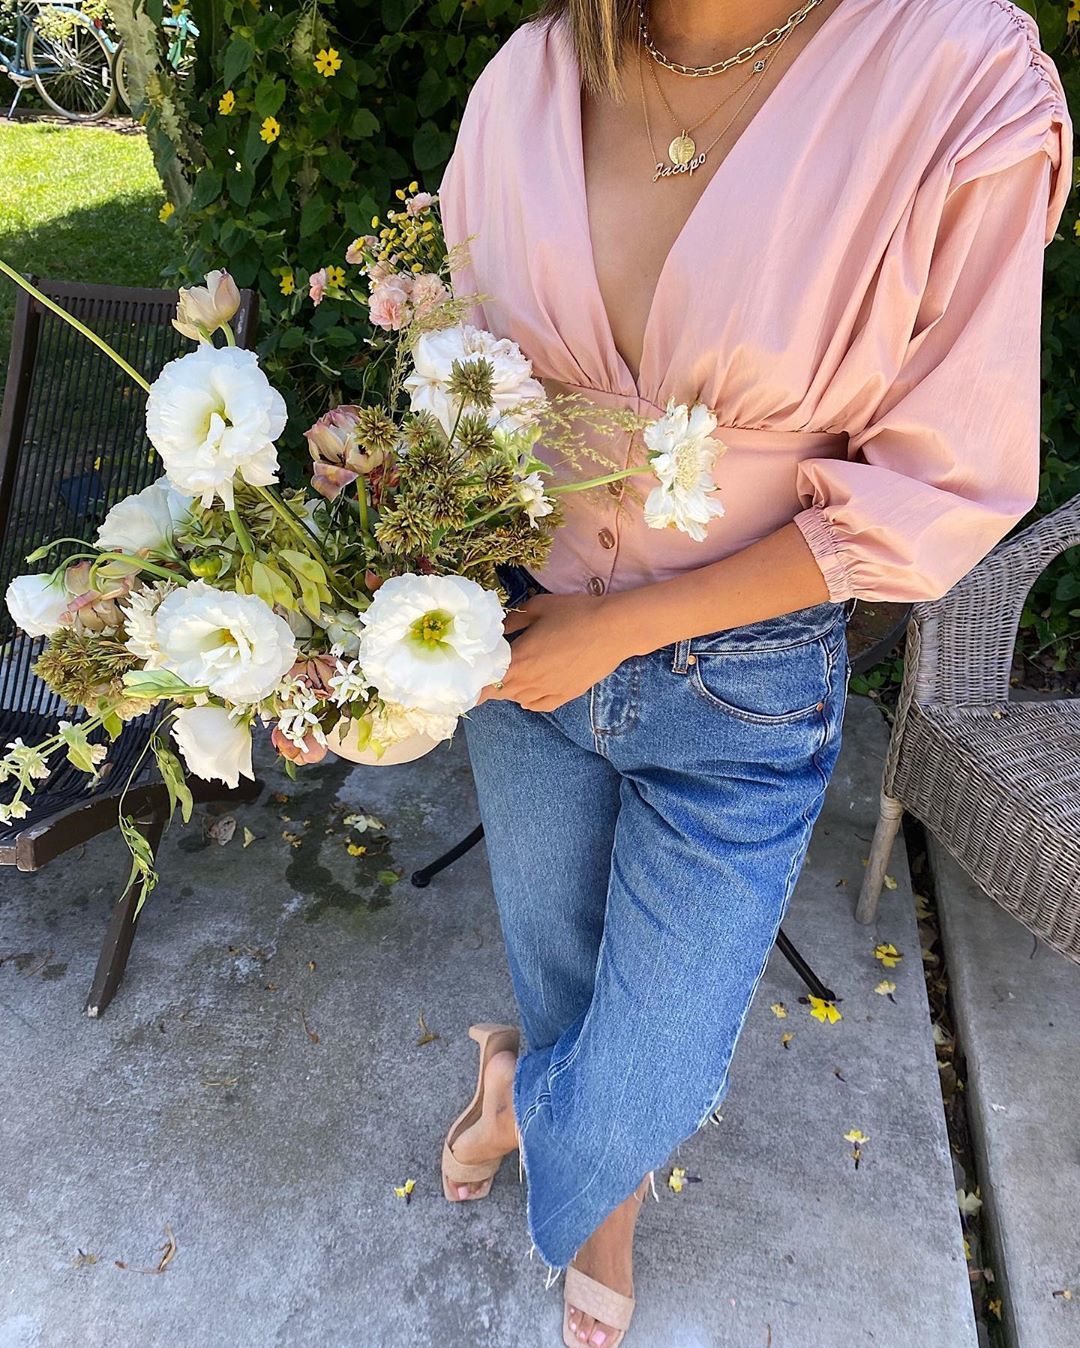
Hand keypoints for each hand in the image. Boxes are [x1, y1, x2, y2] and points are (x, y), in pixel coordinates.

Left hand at [477, 592, 632, 711]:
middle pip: (499, 693)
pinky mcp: (566, 695)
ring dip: (509, 690)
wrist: (614, 629)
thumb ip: (512, 621)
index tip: (465, 681)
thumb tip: (497, 628)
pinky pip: (539, 705)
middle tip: (486, 674)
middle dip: (490, 685)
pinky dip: (529, 700)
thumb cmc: (575, 613)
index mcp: (518, 660)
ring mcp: (549, 691)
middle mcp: (530, 681)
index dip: (473, 685)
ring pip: (518, 699)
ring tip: (509, 678)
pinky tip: (529, 693)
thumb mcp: (537, 608)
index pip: (485, 682)